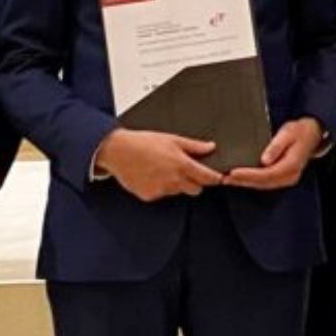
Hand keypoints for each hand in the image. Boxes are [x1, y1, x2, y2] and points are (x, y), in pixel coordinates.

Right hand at [95, 128, 221, 200]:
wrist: (117, 151)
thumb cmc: (143, 142)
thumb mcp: (171, 139)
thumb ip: (194, 146)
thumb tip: (211, 147)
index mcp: (181, 165)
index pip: (207, 178)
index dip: (215, 178)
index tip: (218, 177)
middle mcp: (173, 180)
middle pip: (196, 189)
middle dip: (195, 182)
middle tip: (186, 170)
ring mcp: (161, 190)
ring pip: (178, 191)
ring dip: (175, 184)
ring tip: (162, 169)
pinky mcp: (149, 196)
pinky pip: (161, 194)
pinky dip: (159, 187)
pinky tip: (151, 175)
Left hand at [224, 118, 323, 190]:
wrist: (312, 134)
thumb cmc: (299, 131)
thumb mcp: (288, 133)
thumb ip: (276, 146)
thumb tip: (264, 160)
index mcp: (292, 165)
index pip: (267, 174)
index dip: (249, 175)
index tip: (233, 172)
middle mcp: (290, 176)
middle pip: (263, 182)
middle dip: (243, 181)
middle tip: (224, 178)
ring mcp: (287, 178)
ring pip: (263, 184)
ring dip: (245, 183)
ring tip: (228, 179)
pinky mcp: (282, 177)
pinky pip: (265, 182)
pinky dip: (251, 181)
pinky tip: (240, 178)